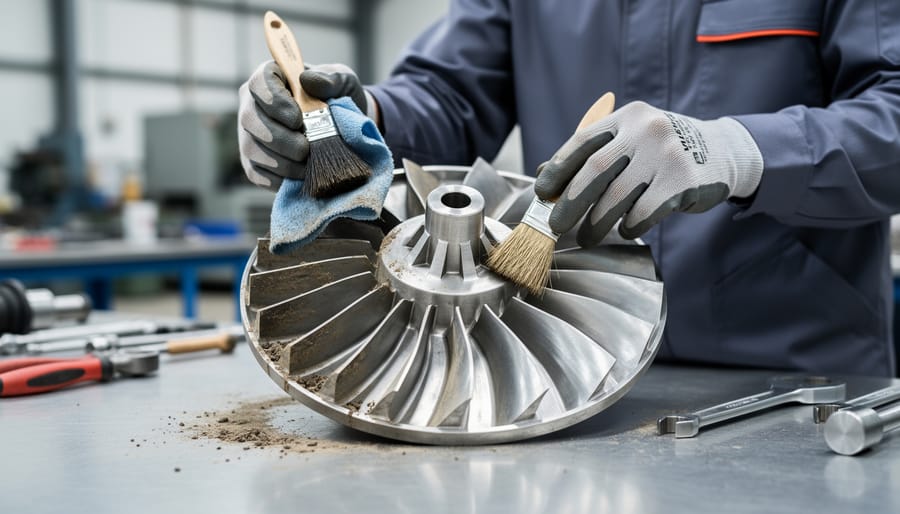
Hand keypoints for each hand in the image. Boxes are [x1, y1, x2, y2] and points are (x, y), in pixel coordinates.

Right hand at [237, 61, 366, 189]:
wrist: (347, 131)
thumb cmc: (339, 99)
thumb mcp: (343, 82)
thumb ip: (331, 78)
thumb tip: (308, 80)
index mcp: (271, 79)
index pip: (258, 83)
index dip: (274, 101)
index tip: (297, 118)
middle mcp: (253, 105)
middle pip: (250, 118)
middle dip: (279, 138)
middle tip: (305, 148)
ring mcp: (251, 135)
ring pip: (251, 148)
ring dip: (281, 161)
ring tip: (307, 164)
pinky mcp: (255, 162)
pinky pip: (256, 174)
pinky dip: (279, 178)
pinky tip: (300, 176)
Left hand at [534, 101, 763, 244]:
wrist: (722, 151)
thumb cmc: (663, 151)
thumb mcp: (629, 141)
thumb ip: (590, 156)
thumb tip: (544, 176)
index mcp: (626, 117)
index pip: (582, 141)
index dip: (558, 169)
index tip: (542, 192)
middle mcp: (646, 130)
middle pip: (595, 171)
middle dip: (570, 202)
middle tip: (556, 224)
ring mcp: (666, 154)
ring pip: (618, 197)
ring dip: (596, 223)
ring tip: (587, 236)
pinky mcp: (683, 181)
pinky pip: (644, 212)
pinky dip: (629, 226)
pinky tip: (626, 228)